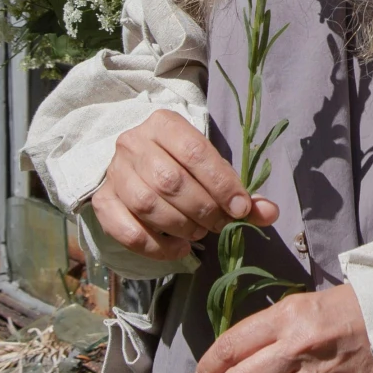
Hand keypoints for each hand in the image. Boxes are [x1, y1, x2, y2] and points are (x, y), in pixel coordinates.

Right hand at [88, 110, 277, 262]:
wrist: (134, 160)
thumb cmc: (179, 162)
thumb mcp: (209, 165)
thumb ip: (238, 189)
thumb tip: (270, 213)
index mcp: (164, 124)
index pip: (195, 153)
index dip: (222, 184)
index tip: (241, 208)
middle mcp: (134, 143)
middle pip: (170, 181)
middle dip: (203, 209)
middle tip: (220, 224)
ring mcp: (115, 172)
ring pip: (148, 205)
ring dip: (181, 226)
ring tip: (200, 233)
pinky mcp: (102, 200)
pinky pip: (126, 229)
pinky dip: (156, 246)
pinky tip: (178, 248)